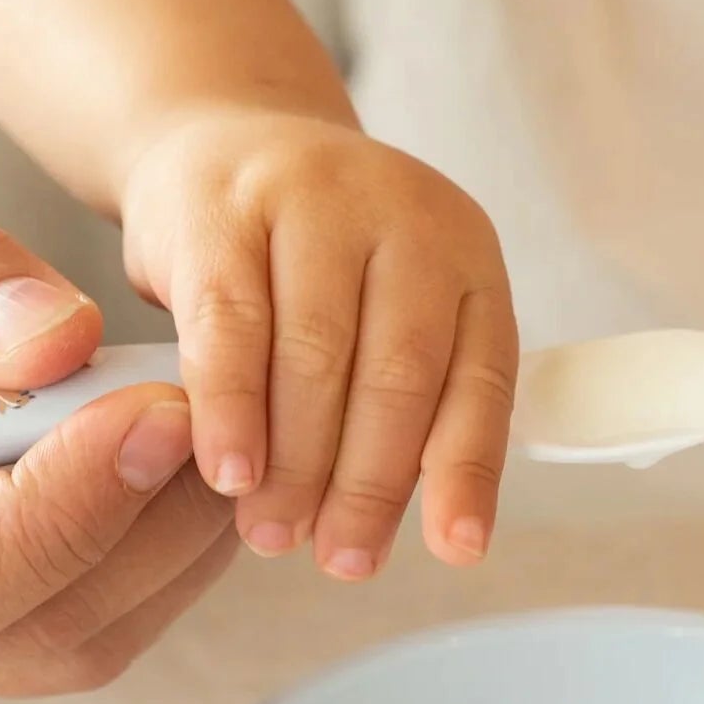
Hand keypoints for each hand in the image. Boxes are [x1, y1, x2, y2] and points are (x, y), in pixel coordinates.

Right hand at [0, 129, 234, 691]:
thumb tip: (60, 341)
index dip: (56, 513)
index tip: (156, 411)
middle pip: (28, 628)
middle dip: (148, 509)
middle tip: (202, 387)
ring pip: (82, 639)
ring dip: (172, 527)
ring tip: (186, 399)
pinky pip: (92, 615)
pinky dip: (158, 534)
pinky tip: (162, 436)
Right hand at [120, 111, 517, 576]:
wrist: (220, 142)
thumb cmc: (313, 264)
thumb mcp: (388, 311)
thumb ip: (411, 401)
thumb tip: (419, 534)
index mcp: (467, 257)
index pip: (483, 377)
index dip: (468, 472)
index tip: (457, 551)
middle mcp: (406, 218)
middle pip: (399, 375)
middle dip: (370, 485)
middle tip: (341, 561)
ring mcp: (316, 201)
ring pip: (316, 357)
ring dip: (297, 463)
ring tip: (276, 534)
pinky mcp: (224, 208)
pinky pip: (231, 325)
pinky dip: (231, 410)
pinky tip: (228, 472)